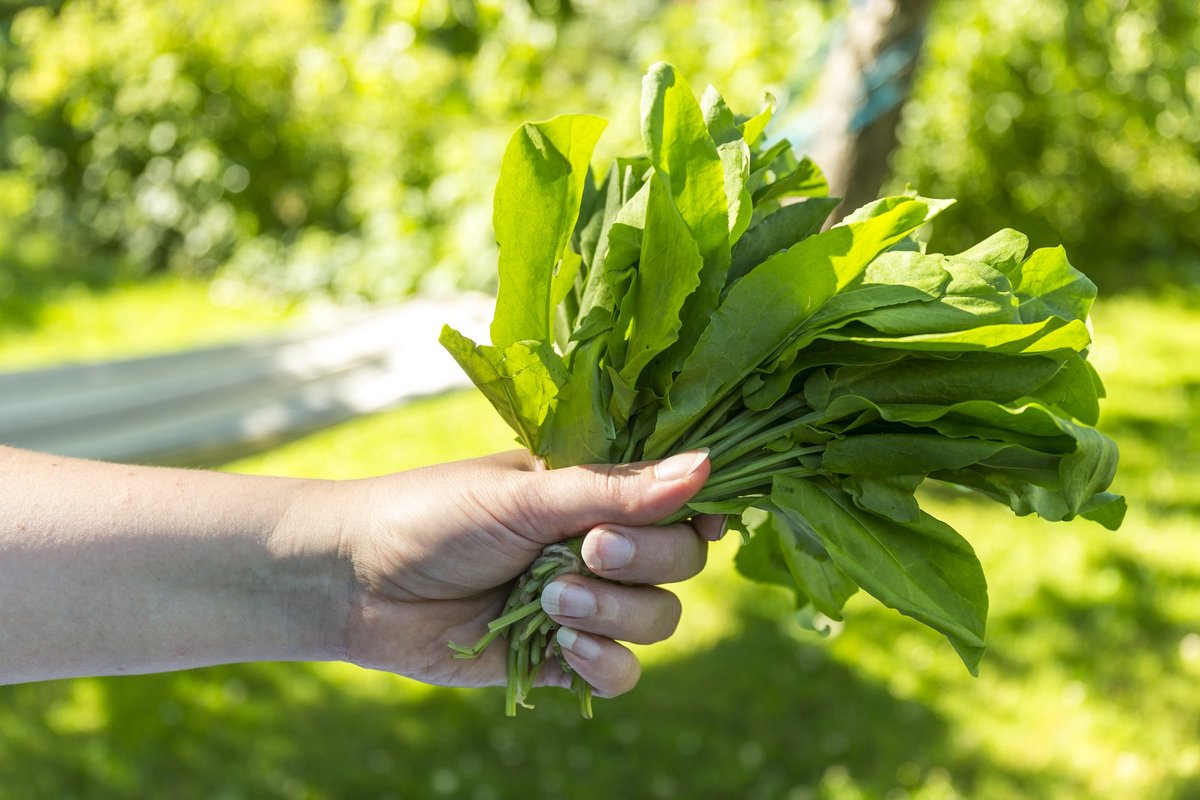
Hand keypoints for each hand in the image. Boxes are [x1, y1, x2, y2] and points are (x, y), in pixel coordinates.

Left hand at [331, 449, 721, 697]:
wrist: (357, 581)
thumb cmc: (433, 514)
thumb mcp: (525, 494)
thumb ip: (614, 490)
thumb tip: (706, 465)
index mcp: (593, 494)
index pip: (676, 503)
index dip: (696, 514)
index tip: (698, 521)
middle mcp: (597, 547)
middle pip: (679, 564)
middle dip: (644, 560)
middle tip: (587, 550)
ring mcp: (581, 605)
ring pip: (656, 619)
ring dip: (613, 613)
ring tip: (549, 599)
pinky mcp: (558, 660)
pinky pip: (620, 673)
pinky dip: (603, 663)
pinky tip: (562, 648)